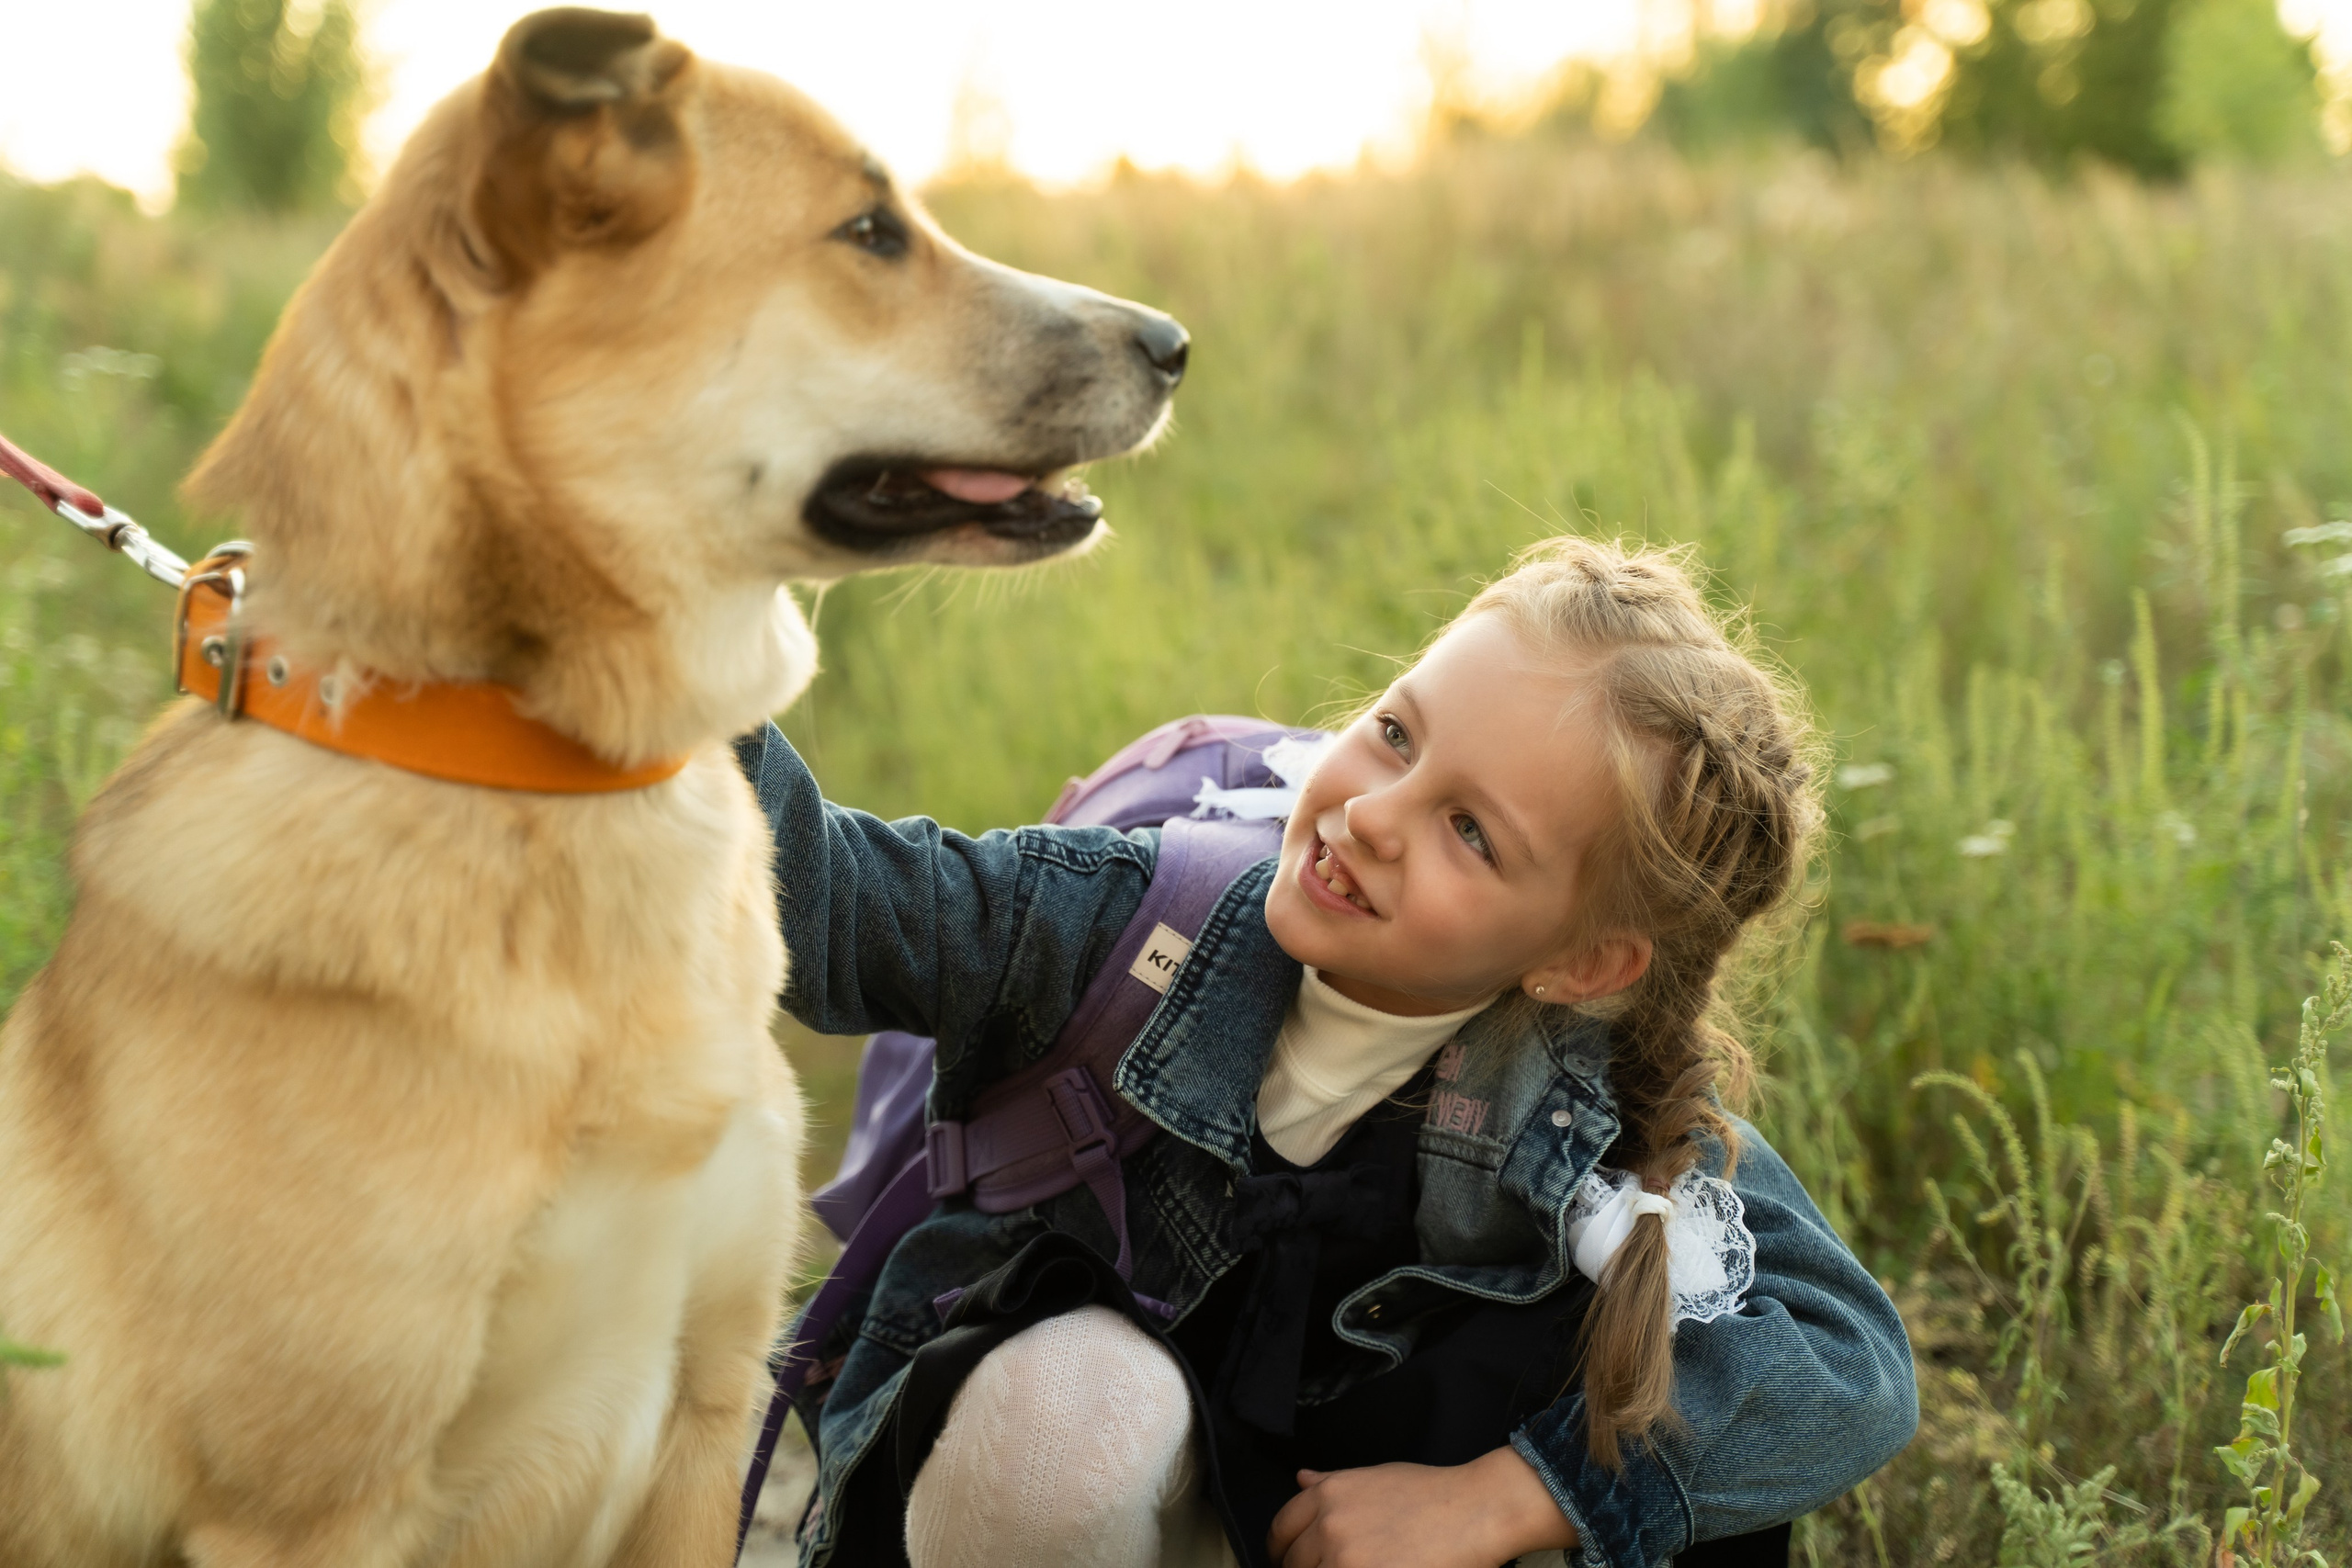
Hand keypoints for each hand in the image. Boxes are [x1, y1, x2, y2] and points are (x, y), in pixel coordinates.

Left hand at [1265, 1447, 1578, 1567]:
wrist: (1473, 1512)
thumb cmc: (1430, 1494)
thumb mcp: (1373, 1477)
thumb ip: (1331, 1483)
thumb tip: (1301, 1478)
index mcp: (1327, 1496)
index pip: (1281, 1530)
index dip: (1281, 1548)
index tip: (1286, 1557)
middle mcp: (1331, 1527)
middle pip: (1293, 1562)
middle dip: (1301, 1567)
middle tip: (1322, 1567)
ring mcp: (1347, 1560)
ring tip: (1352, 1566)